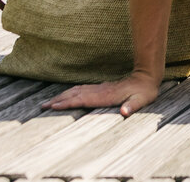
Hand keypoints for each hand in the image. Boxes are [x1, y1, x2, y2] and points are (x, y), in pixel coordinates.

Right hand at [41, 71, 160, 116]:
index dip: (68, 103)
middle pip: (75, 95)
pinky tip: (65, 94)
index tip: (54, 106)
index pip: (83, 100)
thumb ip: (132, 106)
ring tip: (49, 101)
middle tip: (43, 106)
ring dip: (62, 96)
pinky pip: (81, 89)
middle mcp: (100, 91)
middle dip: (58, 100)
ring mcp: (100, 88)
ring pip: (76, 91)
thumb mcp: (142, 100)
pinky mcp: (101, 87)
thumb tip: (125, 112)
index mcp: (106, 96)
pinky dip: (70, 92)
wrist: (146, 77)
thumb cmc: (144, 92)